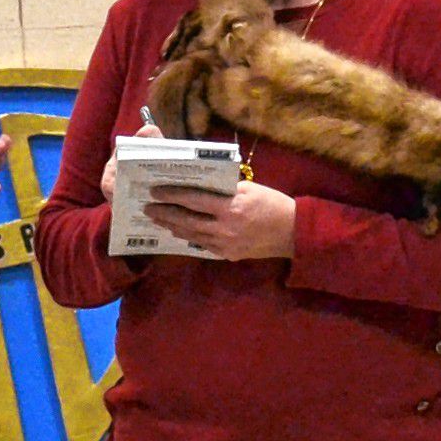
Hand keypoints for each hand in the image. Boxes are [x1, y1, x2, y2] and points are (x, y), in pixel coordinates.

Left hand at [145, 179, 294, 260]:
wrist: (292, 232)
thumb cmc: (271, 204)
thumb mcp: (248, 189)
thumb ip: (223, 189)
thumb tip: (199, 185)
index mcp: (230, 208)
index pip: (193, 200)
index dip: (172, 195)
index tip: (156, 191)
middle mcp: (224, 228)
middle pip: (186, 220)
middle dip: (165, 213)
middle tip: (148, 207)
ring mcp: (225, 245)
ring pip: (191, 235)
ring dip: (172, 227)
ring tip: (158, 219)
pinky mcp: (227, 255)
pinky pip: (202, 245)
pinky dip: (188, 237)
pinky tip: (178, 231)